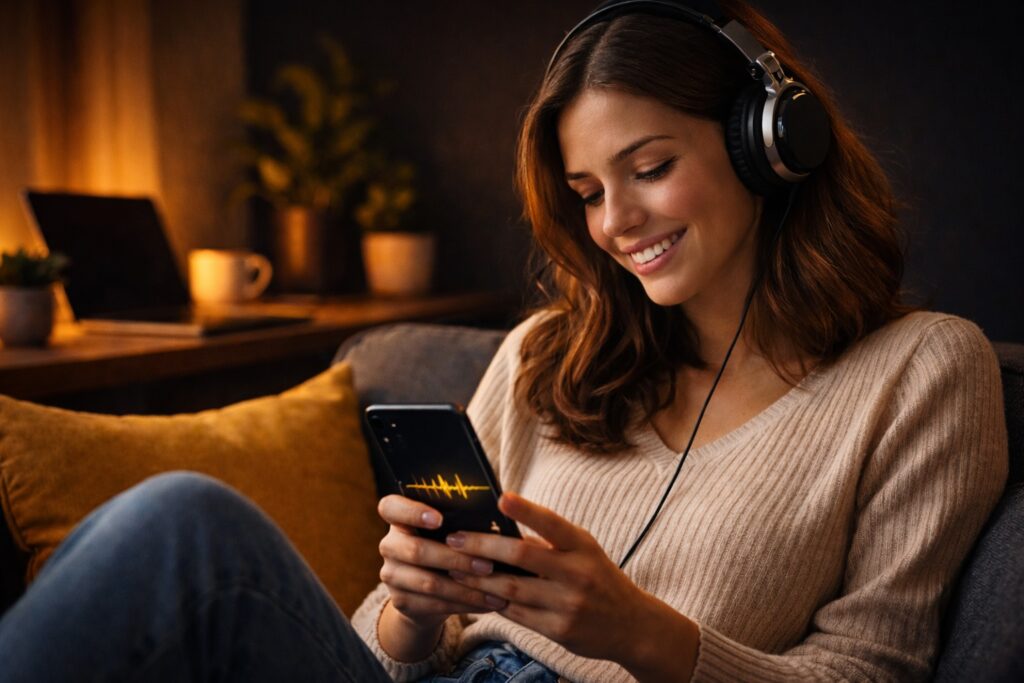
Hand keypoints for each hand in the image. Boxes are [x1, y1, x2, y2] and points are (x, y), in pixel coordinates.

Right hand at [376, 494, 508, 630]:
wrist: (425, 590)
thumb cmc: (446, 545)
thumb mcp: (447, 530)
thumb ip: (459, 521)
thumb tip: (497, 514)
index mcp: (398, 519)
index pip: (390, 507)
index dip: (412, 512)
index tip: (439, 519)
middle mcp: (389, 545)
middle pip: (416, 550)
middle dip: (456, 559)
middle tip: (488, 565)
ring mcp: (392, 575)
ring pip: (429, 582)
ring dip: (466, 588)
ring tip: (496, 591)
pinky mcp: (400, 601)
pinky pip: (435, 604)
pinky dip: (465, 604)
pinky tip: (487, 603)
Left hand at [444, 492, 668, 664]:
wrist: (631, 625)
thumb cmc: (598, 577)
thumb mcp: (584, 551)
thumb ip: (548, 542)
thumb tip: (501, 529)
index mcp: (583, 546)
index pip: (552, 523)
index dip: (526, 510)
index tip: (501, 497)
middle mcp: (577, 573)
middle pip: (521, 556)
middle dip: (482, 547)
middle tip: (453, 539)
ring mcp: (568, 604)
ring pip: (511, 589)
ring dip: (478, 578)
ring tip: (453, 568)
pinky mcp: (559, 631)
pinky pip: (517, 614)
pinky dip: (493, 602)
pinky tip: (475, 594)